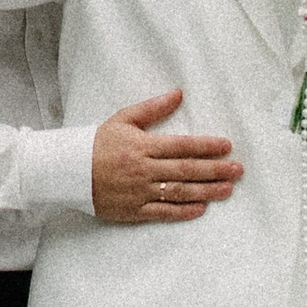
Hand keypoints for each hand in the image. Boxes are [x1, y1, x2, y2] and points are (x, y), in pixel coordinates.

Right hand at [92, 89, 242, 226]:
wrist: (68, 171)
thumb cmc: (98, 143)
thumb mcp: (123, 119)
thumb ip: (153, 108)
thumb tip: (179, 93)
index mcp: (142, 146)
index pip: (181, 145)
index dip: (206, 146)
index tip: (227, 146)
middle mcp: (143, 169)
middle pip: (186, 170)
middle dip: (215, 170)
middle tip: (238, 170)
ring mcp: (138, 192)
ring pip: (178, 192)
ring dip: (206, 191)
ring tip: (227, 189)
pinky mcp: (133, 210)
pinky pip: (162, 212)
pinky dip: (182, 212)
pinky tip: (201, 208)